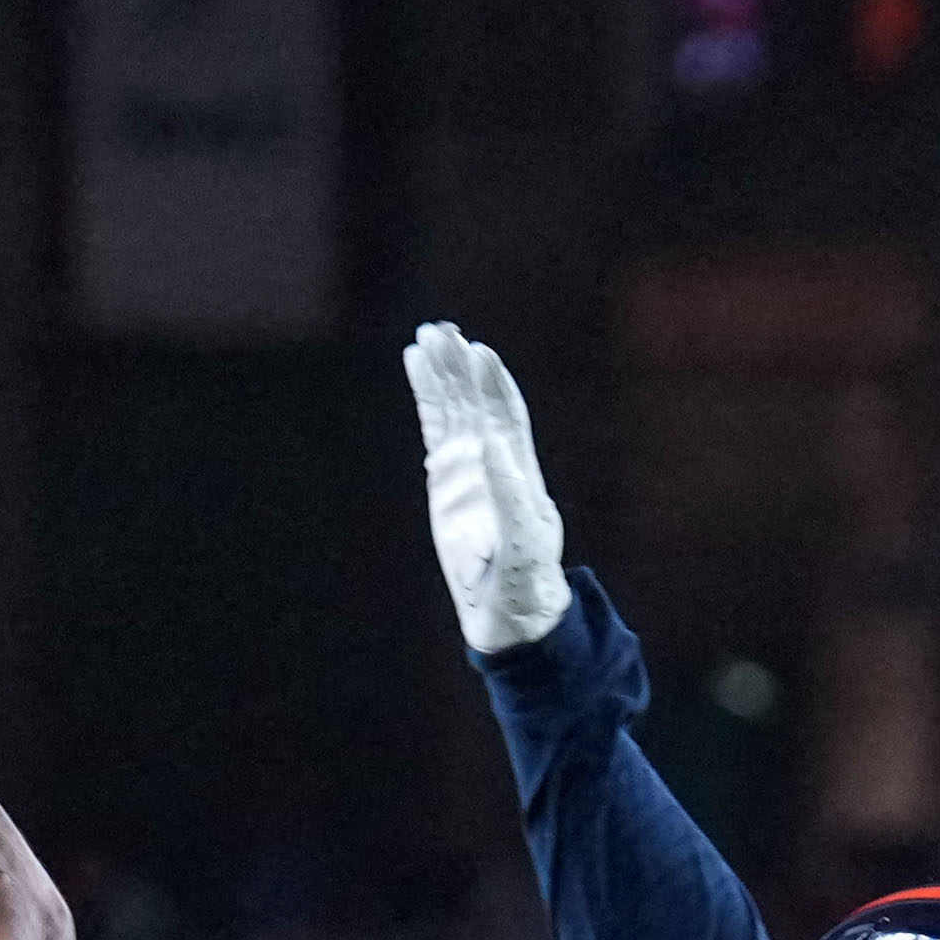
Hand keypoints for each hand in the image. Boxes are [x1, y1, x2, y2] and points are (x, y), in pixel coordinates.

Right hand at [404, 320, 568, 655]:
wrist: (508, 608)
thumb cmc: (524, 577)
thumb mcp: (521, 538)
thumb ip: (509, 493)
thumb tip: (491, 443)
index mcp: (519, 469)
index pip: (506, 415)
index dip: (494, 385)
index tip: (479, 354)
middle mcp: (495, 458)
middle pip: (476, 401)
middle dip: (460, 366)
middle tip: (441, 330)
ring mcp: (469, 464)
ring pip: (453, 407)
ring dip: (441, 371)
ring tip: (425, 335)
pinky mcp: (445, 476)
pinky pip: (433, 425)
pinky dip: (426, 395)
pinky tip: (416, 364)